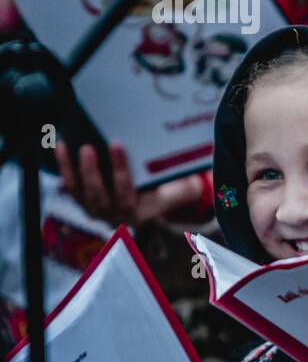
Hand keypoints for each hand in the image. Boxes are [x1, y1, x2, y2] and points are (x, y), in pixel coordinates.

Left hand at [55, 141, 205, 227]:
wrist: (159, 199)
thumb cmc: (171, 186)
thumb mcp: (179, 185)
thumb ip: (179, 178)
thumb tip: (192, 159)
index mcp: (138, 215)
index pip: (125, 197)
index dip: (119, 172)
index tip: (116, 144)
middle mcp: (115, 217)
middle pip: (98, 199)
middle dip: (91, 173)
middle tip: (89, 147)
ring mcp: (98, 211)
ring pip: (80, 195)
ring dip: (73, 171)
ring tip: (71, 147)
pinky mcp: (86, 201)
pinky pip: (71, 188)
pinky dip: (65, 169)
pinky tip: (61, 148)